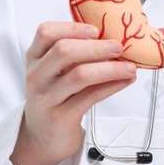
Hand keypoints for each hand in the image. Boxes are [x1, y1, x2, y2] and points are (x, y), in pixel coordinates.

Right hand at [10, 22, 138, 164]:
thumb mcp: (56, 72)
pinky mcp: (60, 117)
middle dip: (96, 47)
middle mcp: (37, 75)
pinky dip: (112, 86)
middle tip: (118, 47)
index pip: (46, 32)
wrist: (43, 136)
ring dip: (110, 68)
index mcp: (35, 58)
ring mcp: (46, 97)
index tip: (95, 30)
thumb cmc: (55, 98)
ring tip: (129, 66)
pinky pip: (90, 97)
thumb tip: (112, 38)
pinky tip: (124, 81)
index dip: (73, 28)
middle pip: (64, 51)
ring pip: (80, 75)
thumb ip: (75, 55)